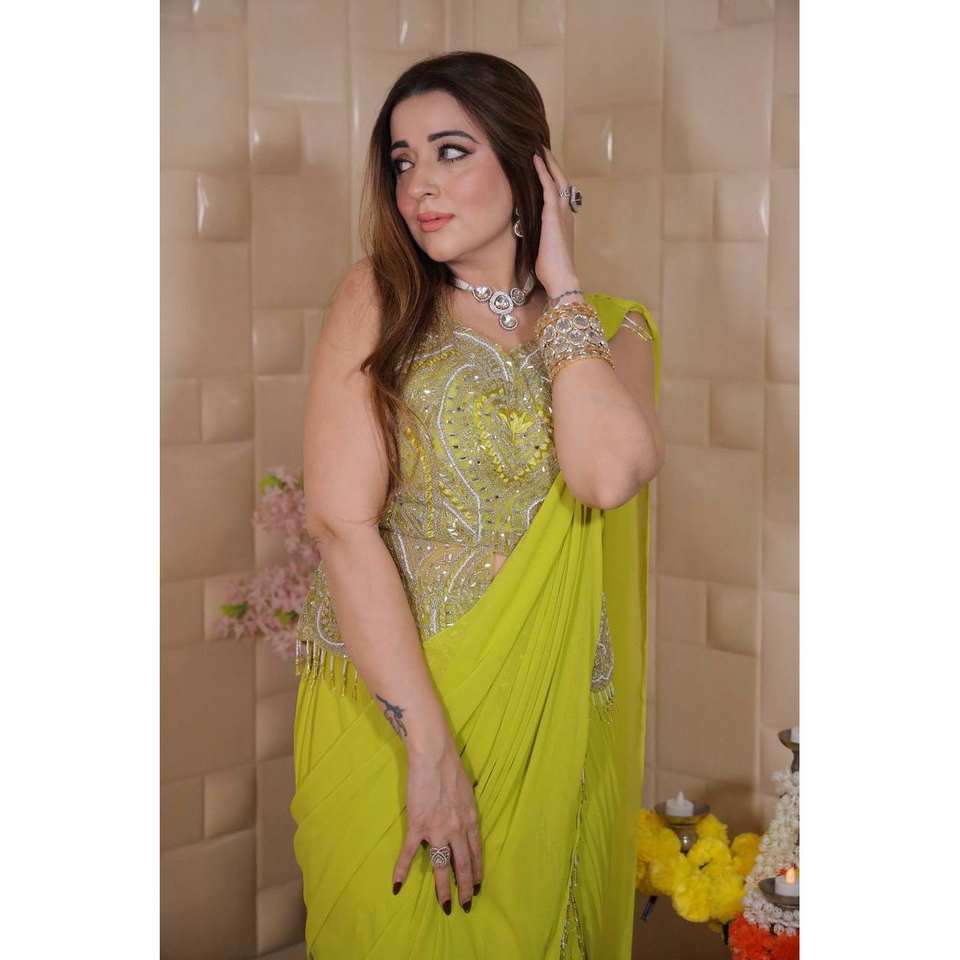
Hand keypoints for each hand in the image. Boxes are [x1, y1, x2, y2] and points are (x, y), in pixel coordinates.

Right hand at [392, 743, 482, 913]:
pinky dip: (402, 870)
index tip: (477, 886)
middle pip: (463, 865)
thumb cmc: (452, 768)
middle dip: (465, 888)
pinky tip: (397, 886)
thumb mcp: (468, 792)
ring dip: (443, 888)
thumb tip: (465, 819)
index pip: (476, 853)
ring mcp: (437, 830)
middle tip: (466, 905)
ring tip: (445, 906)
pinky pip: (409, 853)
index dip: (477, 872)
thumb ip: (467, 810)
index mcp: (471, 820)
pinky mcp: (417, 826)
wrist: (434, 757)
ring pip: (441, 866)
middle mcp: (457, 830)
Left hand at [531, 147, 579, 299]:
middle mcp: (565, 213)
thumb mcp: (542, 248)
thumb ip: (537, 235)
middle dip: (551, 163)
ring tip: (538, 146)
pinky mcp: (553, 215)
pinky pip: (549, 187)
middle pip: (560, 180)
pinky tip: (535, 160)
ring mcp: (561, 212)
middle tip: (542, 147)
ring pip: (556, 178)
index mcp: (563, 221)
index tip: (543, 164)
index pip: (559, 192)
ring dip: (547, 161)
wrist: (561, 278)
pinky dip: (542, 171)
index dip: (552, 176)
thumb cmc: (551, 270)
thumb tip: (523, 231)